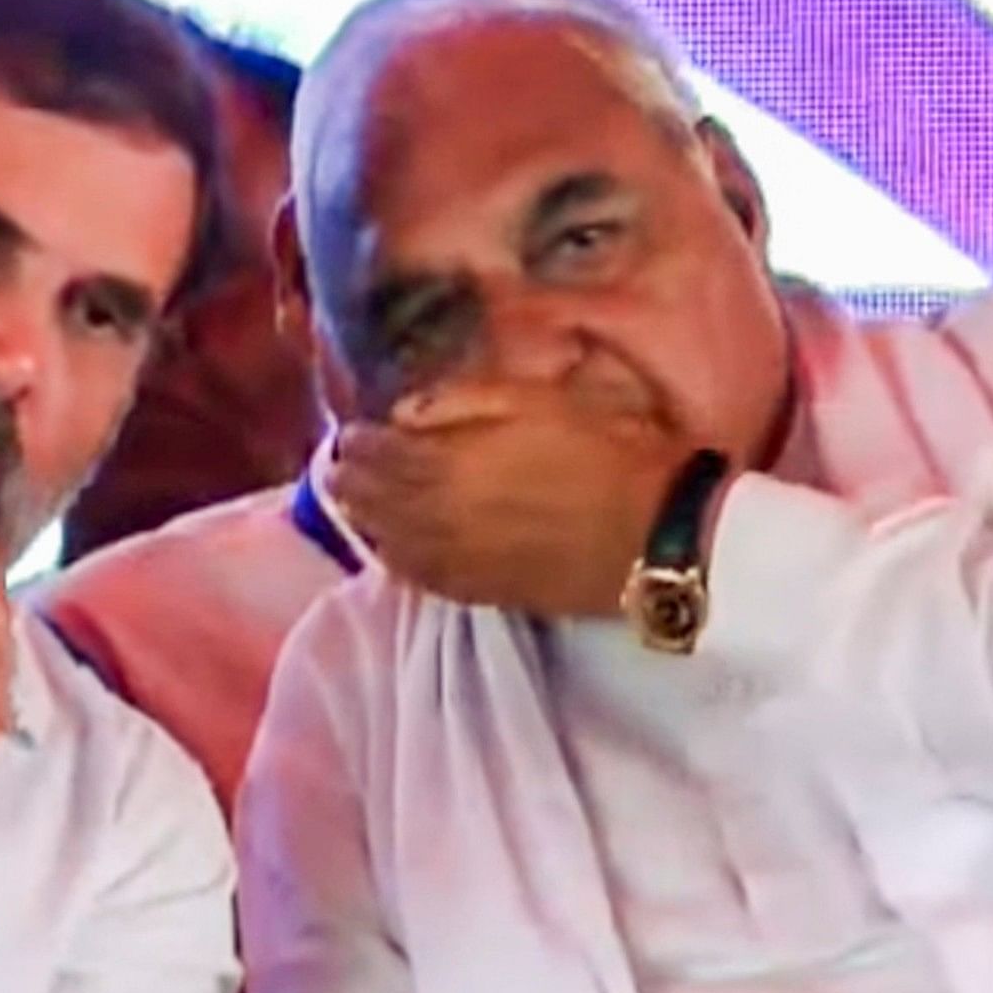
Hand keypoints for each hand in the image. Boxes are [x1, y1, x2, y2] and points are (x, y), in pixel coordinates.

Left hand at [325, 375, 704, 617]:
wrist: (653, 535)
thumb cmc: (606, 454)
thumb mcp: (539, 401)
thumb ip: (464, 400)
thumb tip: (404, 411)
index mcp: (445, 462)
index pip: (376, 452)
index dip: (358, 440)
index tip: (352, 431)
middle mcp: (433, 515)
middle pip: (369, 498)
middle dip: (349, 478)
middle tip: (338, 465)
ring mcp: (450, 558)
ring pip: (383, 539)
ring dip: (361, 518)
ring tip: (352, 501)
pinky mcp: (474, 591)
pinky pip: (413, 576)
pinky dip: (391, 557)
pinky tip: (389, 546)